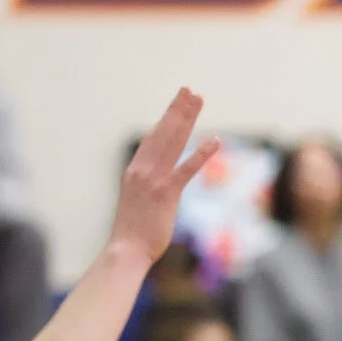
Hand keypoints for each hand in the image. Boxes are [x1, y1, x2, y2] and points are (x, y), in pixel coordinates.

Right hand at [110, 89, 220, 262]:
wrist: (125, 250)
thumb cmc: (132, 231)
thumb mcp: (137, 202)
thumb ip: (147, 187)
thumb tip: (158, 183)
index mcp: (135, 170)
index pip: (153, 138)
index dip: (167, 118)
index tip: (177, 102)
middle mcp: (142, 169)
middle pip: (163, 132)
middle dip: (178, 110)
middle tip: (190, 90)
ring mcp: (153, 180)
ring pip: (173, 142)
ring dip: (187, 119)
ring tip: (198, 100)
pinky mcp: (166, 194)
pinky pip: (186, 170)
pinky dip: (201, 154)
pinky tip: (216, 140)